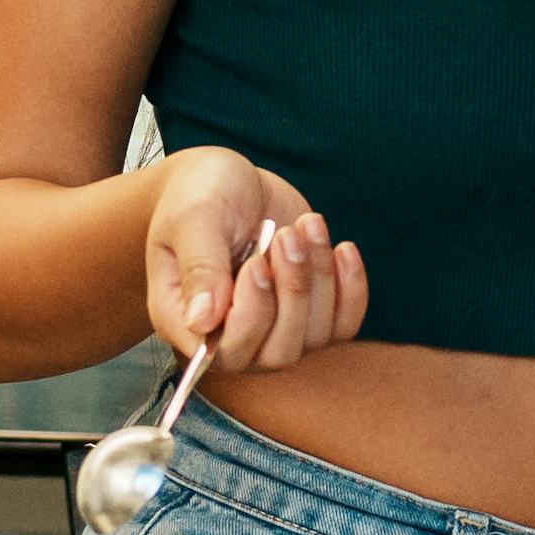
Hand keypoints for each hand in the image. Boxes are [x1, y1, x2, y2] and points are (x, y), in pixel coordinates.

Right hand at [141, 147, 373, 374]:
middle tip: (286, 235)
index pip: (224, 352)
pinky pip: (343, 325)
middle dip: (293, 293)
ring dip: (319, 278)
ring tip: (305, 226)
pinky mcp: (308, 314)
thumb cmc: (198, 195)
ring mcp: (272, 329)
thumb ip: (199, 267)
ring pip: (314, 337)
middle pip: (277, 353)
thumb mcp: (192, 219)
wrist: (228, 181)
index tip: (257, 263)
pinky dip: (351, 289)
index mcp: (184, 320)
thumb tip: (202, 322)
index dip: (250, 316)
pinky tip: (342, 248)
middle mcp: (228, 336)